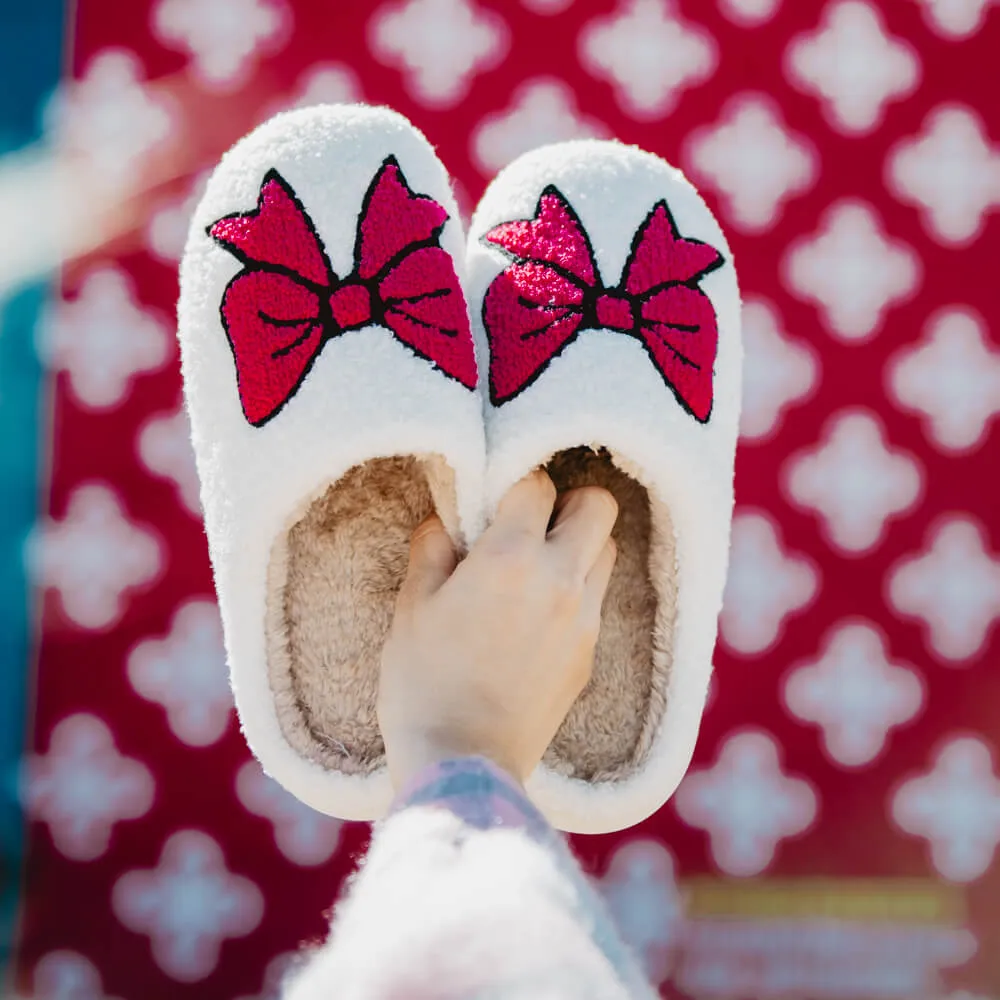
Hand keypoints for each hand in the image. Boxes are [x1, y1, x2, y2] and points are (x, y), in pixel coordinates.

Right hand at [378, 469, 617, 788]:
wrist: (463, 763)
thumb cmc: (424, 684)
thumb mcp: (411, 609)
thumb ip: (432, 551)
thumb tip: (444, 523)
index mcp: (511, 560)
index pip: (538, 486)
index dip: (516, 485)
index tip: (496, 502)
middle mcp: (560, 581)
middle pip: (599, 507)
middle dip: (569, 503)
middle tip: (533, 523)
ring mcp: (583, 620)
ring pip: (607, 552)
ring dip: (580, 546)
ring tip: (539, 567)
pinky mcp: (589, 654)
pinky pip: (597, 600)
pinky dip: (578, 591)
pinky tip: (540, 614)